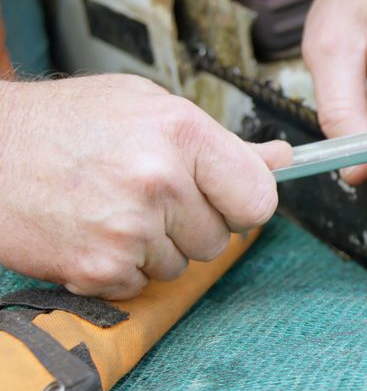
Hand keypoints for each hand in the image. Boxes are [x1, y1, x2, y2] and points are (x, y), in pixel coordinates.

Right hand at [0, 75, 292, 299]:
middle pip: (220, 237)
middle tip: (145, 194)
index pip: (258, 197)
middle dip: (190, 223)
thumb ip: (219, 142)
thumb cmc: (63, 124)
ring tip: (110, 207)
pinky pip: (140, 284)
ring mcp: (130, 229)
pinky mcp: (99, 268)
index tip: (224, 197)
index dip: (242, 201)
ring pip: (181, 264)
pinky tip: (90, 230)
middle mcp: (160, 180)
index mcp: (181, 132)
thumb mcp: (146, 106)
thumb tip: (279, 159)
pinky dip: (119, 267)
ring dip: (154, 247)